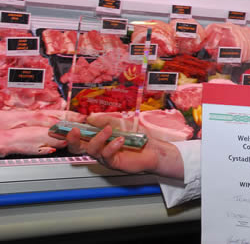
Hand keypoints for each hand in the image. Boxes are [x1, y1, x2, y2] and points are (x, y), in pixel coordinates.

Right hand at [66, 126, 183, 178]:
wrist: (153, 149)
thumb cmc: (138, 137)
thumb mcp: (121, 124)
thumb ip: (105, 120)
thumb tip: (90, 117)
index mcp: (99, 138)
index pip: (80, 136)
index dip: (70, 133)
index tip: (65, 126)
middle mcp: (99, 149)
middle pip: (78, 148)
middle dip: (73, 139)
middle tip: (74, 130)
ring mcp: (105, 157)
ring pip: (92, 149)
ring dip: (99, 138)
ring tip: (109, 130)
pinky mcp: (114, 163)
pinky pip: (107, 155)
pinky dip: (112, 146)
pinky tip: (120, 140)